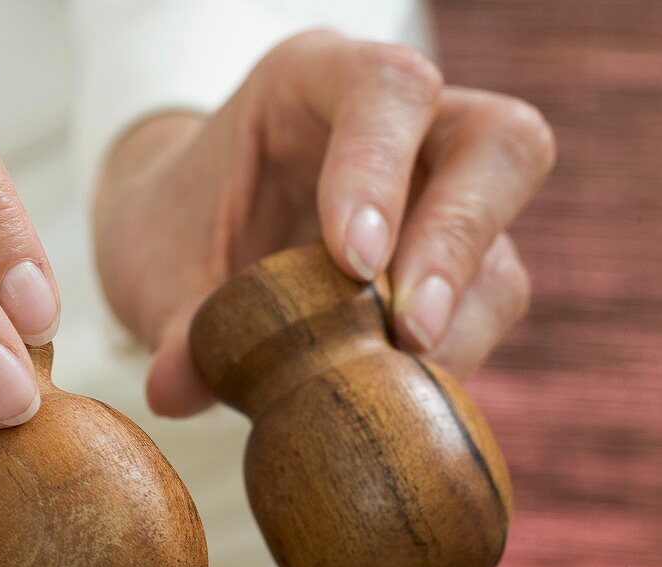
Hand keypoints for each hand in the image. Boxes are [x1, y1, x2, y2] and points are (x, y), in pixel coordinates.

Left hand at [94, 30, 554, 416]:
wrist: (189, 248)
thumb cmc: (176, 230)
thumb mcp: (157, 266)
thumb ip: (173, 323)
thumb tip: (173, 389)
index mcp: (314, 82)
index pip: (386, 88)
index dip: (381, 168)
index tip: (353, 263)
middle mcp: (403, 126)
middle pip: (496, 141)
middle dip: (458, 237)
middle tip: (406, 328)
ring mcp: (440, 196)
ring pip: (503, 236)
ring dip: (462, 315)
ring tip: (396, 377)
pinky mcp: (458, 266)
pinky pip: (489, 304)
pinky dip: (453, 353)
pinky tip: (394, 390)